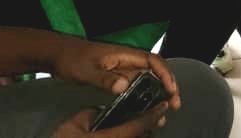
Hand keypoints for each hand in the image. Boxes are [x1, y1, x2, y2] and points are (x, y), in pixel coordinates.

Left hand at [50, 41, 179, 110]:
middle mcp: (127, 60)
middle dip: (168, 85)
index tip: (170, 89)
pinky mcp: (117, 76)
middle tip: (174, 103)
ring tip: (165, 107)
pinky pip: (137, 84)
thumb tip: (125, 86)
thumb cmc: (72, 58)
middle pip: (156, 70)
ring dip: (159, 91)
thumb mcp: (87, 70)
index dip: (165, 74)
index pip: (153, 61)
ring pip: (148, 79)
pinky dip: (146, 94)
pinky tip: (147, 105)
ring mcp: (123, 68)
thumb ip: (105, 78)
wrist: (59, 54)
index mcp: (124, 54)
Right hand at [52, 103, 167, 136]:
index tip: (163, 106)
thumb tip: (104, 112)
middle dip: (149, 127)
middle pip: (141, 137)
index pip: (138, 125)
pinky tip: (128, 133)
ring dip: (141, 135)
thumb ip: (95, 114)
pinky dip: (130, 137)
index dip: (153, 115)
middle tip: (156, 115)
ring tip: (144, 125)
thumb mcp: (76, 123)